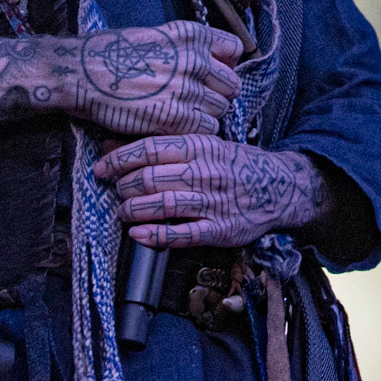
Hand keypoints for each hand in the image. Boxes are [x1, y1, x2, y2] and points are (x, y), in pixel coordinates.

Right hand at [73, 21, 242, 136]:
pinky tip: (175, 127)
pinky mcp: (175, 117)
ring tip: (182, 114)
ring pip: (221, 109)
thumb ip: (186, 48)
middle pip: (232, 85)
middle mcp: (194, 59)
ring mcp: (186, 89)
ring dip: (206, 115)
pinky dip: (195, 132)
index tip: (212, 74)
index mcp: (192, 35)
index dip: (225, 65)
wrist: (81, 73)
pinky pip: (207, 129)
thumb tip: (209, 63)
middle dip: (218, 94)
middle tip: (197, 101)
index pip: (235, 50)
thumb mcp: (156, 36)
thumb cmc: (112, 54)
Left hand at [94, 135, 333, 248]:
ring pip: (161, 205)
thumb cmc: (236, 164)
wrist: (280, 186)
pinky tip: (138, 234)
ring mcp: (213, 202)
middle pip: (150, 178)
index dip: (119, 159)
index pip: (150, 149)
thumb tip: (114, 145)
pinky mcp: (219, 230)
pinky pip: (181, 234)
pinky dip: (155, 236)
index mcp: (201, 146)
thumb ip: (167, 147)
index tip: (101, 168)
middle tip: (115, 191)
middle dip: (123, 187)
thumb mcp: (207, 145)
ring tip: (123, 212)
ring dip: (133, 210)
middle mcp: (206, 172)